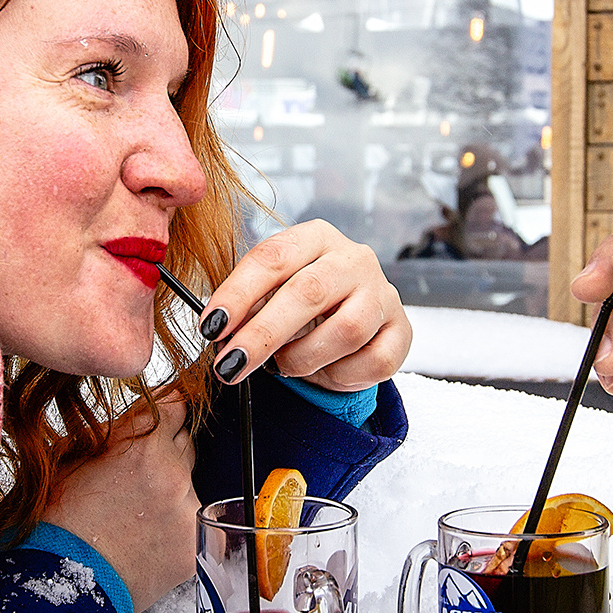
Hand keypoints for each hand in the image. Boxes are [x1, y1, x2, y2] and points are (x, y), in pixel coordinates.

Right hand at [41, 393, 198, 612]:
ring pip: (192, 483)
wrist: (61, 583)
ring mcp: (189, 508)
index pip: (176, 405)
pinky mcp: (199, 541)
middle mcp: (172, 472)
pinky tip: (153, 536)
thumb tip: (140, 414)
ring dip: (173, 490)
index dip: (165, 411)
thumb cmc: (58, 522)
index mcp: (142, 444)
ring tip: (138, 514)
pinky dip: (181, 524)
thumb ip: (116, 429)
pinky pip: (200, 520)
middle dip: (165, 452)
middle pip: (185, 442)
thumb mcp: (74, 456)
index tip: (161, 420)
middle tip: (136, 477)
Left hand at [202, 219, 411, 393]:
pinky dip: (341, 375)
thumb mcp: (271, 292)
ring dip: (304, 358)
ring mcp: (383, 293)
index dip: (238, 293)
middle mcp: (354, 258)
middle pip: (308, 292)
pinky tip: (327, 370)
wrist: (354, 319)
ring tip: (285, 366)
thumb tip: (218, 331)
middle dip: (263, 335)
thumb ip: (246, 305)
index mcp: (316, 237)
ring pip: (346, 331)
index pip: (273, 257)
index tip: (211, 326)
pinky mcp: (402, 329)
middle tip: (231, 365)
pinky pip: (374, 361)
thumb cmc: (303, 304)